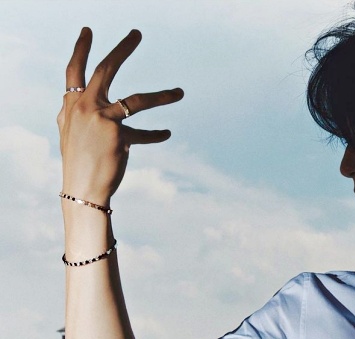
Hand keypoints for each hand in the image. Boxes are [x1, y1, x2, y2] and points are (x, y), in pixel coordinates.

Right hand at [57, 27, 182, 205]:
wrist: (81, 189)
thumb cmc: (79, 160)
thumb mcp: (71, 131)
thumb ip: (75, 111)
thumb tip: (71, 96)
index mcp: (71, 104)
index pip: (74, 71)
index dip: (81, 49)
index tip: (88, 30)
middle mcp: (84, 107)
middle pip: (106, 70)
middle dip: (123, 50)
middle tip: (137, 33)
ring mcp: (101, 120)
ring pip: (138, 101)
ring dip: (163, 96)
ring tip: (181, 93)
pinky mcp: (119, 136)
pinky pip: (144, 134)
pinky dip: (156, 134)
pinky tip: (166, 133)